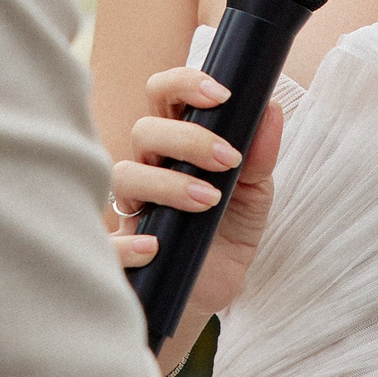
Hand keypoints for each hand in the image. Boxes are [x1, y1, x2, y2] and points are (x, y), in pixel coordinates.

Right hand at [109, 65, 284, 334]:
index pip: (164, 96)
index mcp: (175, 146)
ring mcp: (131, 209)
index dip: (184, 83)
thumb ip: (261, 157)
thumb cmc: (225, 233)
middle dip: (188, 138)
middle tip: (229, 159)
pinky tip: (155, 246)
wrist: (210, 293)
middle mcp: (147, 168)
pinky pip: (107, 242)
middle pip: (145, 130)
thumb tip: (271, 109)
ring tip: (208, 201)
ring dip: (168, 183)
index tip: (223, 95)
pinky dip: (127, 243)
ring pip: (124, 175)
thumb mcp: (254, 197)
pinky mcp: (121, 252)